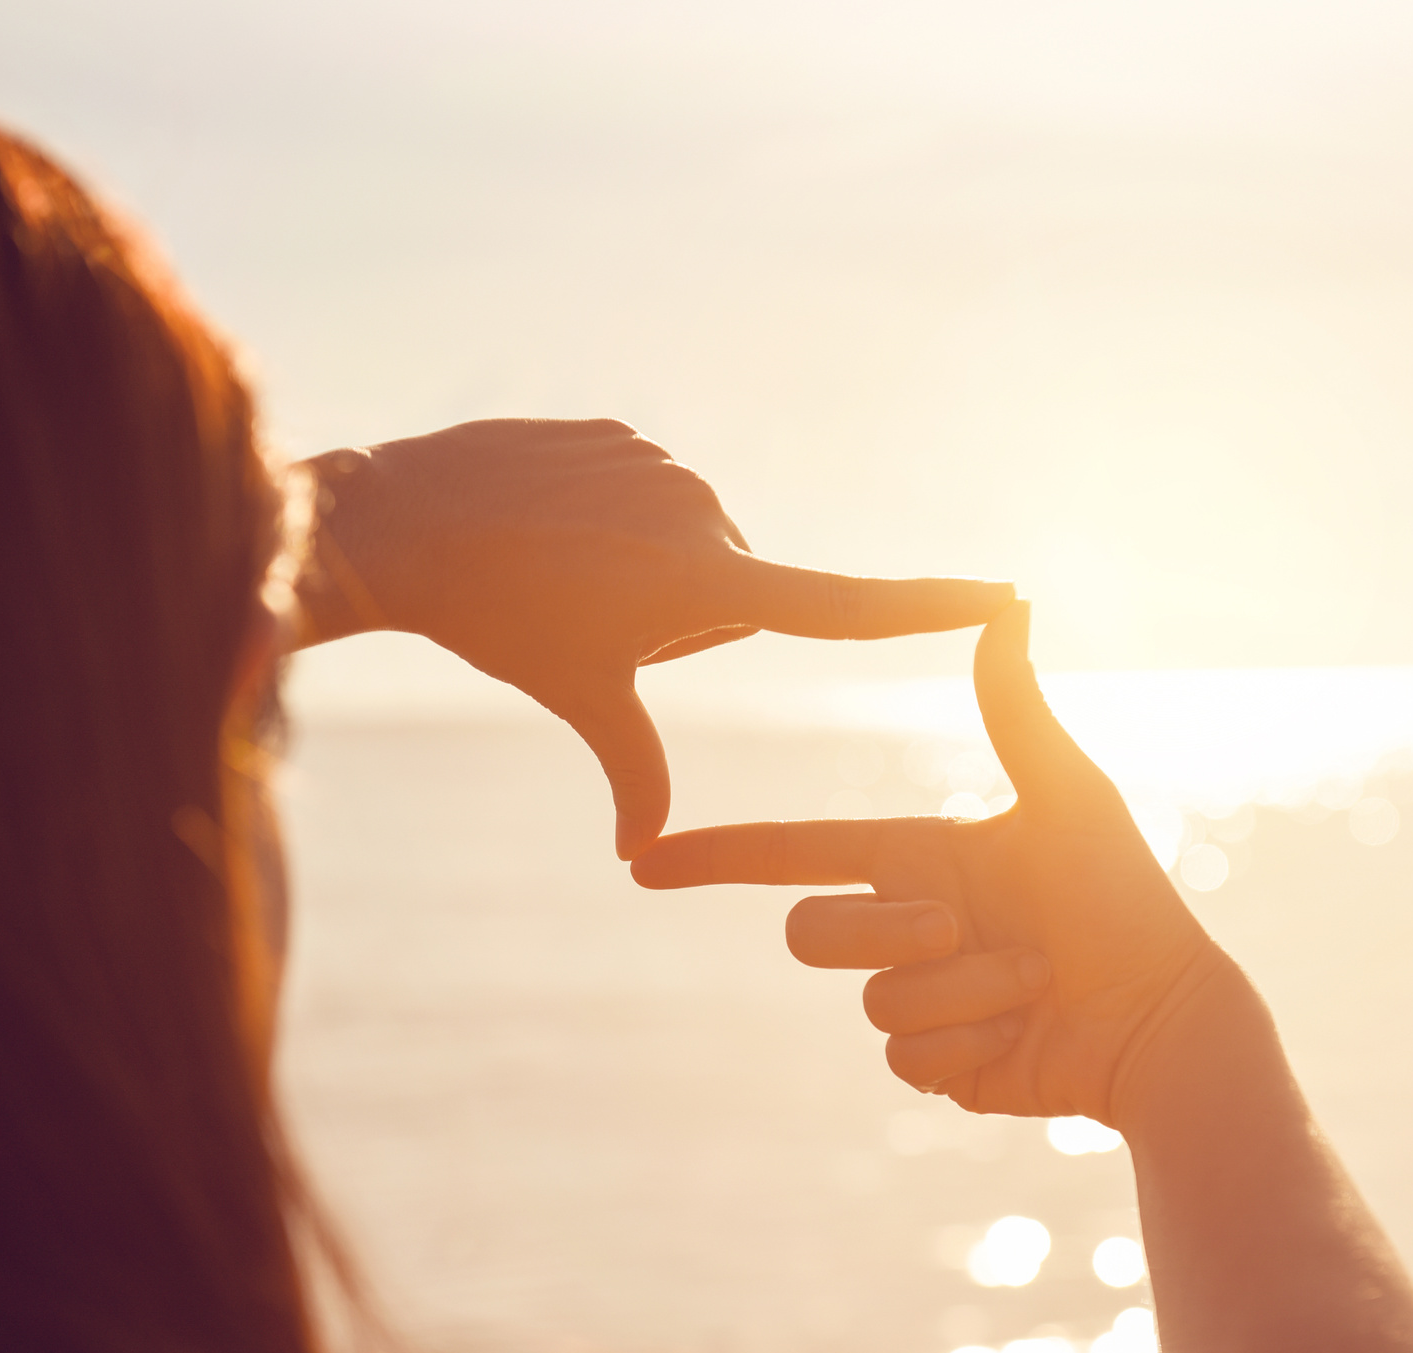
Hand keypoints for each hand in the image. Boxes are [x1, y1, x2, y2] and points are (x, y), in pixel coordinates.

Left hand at [297, 419, 1013, 858]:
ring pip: (684, 545)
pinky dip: (608, 523)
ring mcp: (663, 467)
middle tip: (591, 618)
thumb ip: (634, 770)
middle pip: (730, 593)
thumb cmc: (499, 623)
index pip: (841, 604)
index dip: (928, 606)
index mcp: (708, 582)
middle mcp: (705, 515)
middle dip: (681, 619)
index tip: (1004, 591)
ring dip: (643, 570)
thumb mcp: (578, 699)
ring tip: (561, 573)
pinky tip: (546, 529)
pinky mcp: (623, 436)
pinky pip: (642, 498)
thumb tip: (640, 856)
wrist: (407, 522)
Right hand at [629, 602, 1222, 1126]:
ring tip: (1031, 979)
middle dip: (884, 930)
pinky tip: (1023, 1032)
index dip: (715, 857)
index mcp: (916, 857)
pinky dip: (970, 1042)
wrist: (1163, 1018)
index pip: (791, 852)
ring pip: (871, 1000)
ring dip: (959, 990)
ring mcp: (918, 1000)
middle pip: (809, 933)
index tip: (643, 862)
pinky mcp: (938, 1065)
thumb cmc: (1127, 899)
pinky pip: (907, 1058)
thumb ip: (1012, 707)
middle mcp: (905, 925)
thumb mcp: (1067, 794)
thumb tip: (1009, 600)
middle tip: (960, 927)